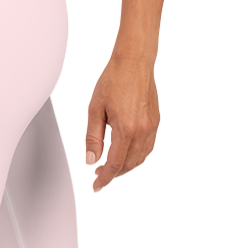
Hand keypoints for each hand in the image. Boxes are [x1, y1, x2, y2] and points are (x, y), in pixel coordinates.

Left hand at [83, 58, 161, 192]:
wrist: (134, 61)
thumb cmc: (114, 80)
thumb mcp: (94, 110)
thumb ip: (92, 138)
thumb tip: (90, 160)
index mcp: (125, 128)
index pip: (114, 164)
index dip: (104, 178)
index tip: (96, 186)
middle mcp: (142, 130)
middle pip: (128, 165)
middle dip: (113, 175)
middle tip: (99, 176)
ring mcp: (152, 127)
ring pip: (140, 159)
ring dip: (125, 168)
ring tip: (110, 168)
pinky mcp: (156, 122)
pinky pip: (148, 148)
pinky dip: (136, 157)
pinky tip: (125, 155)